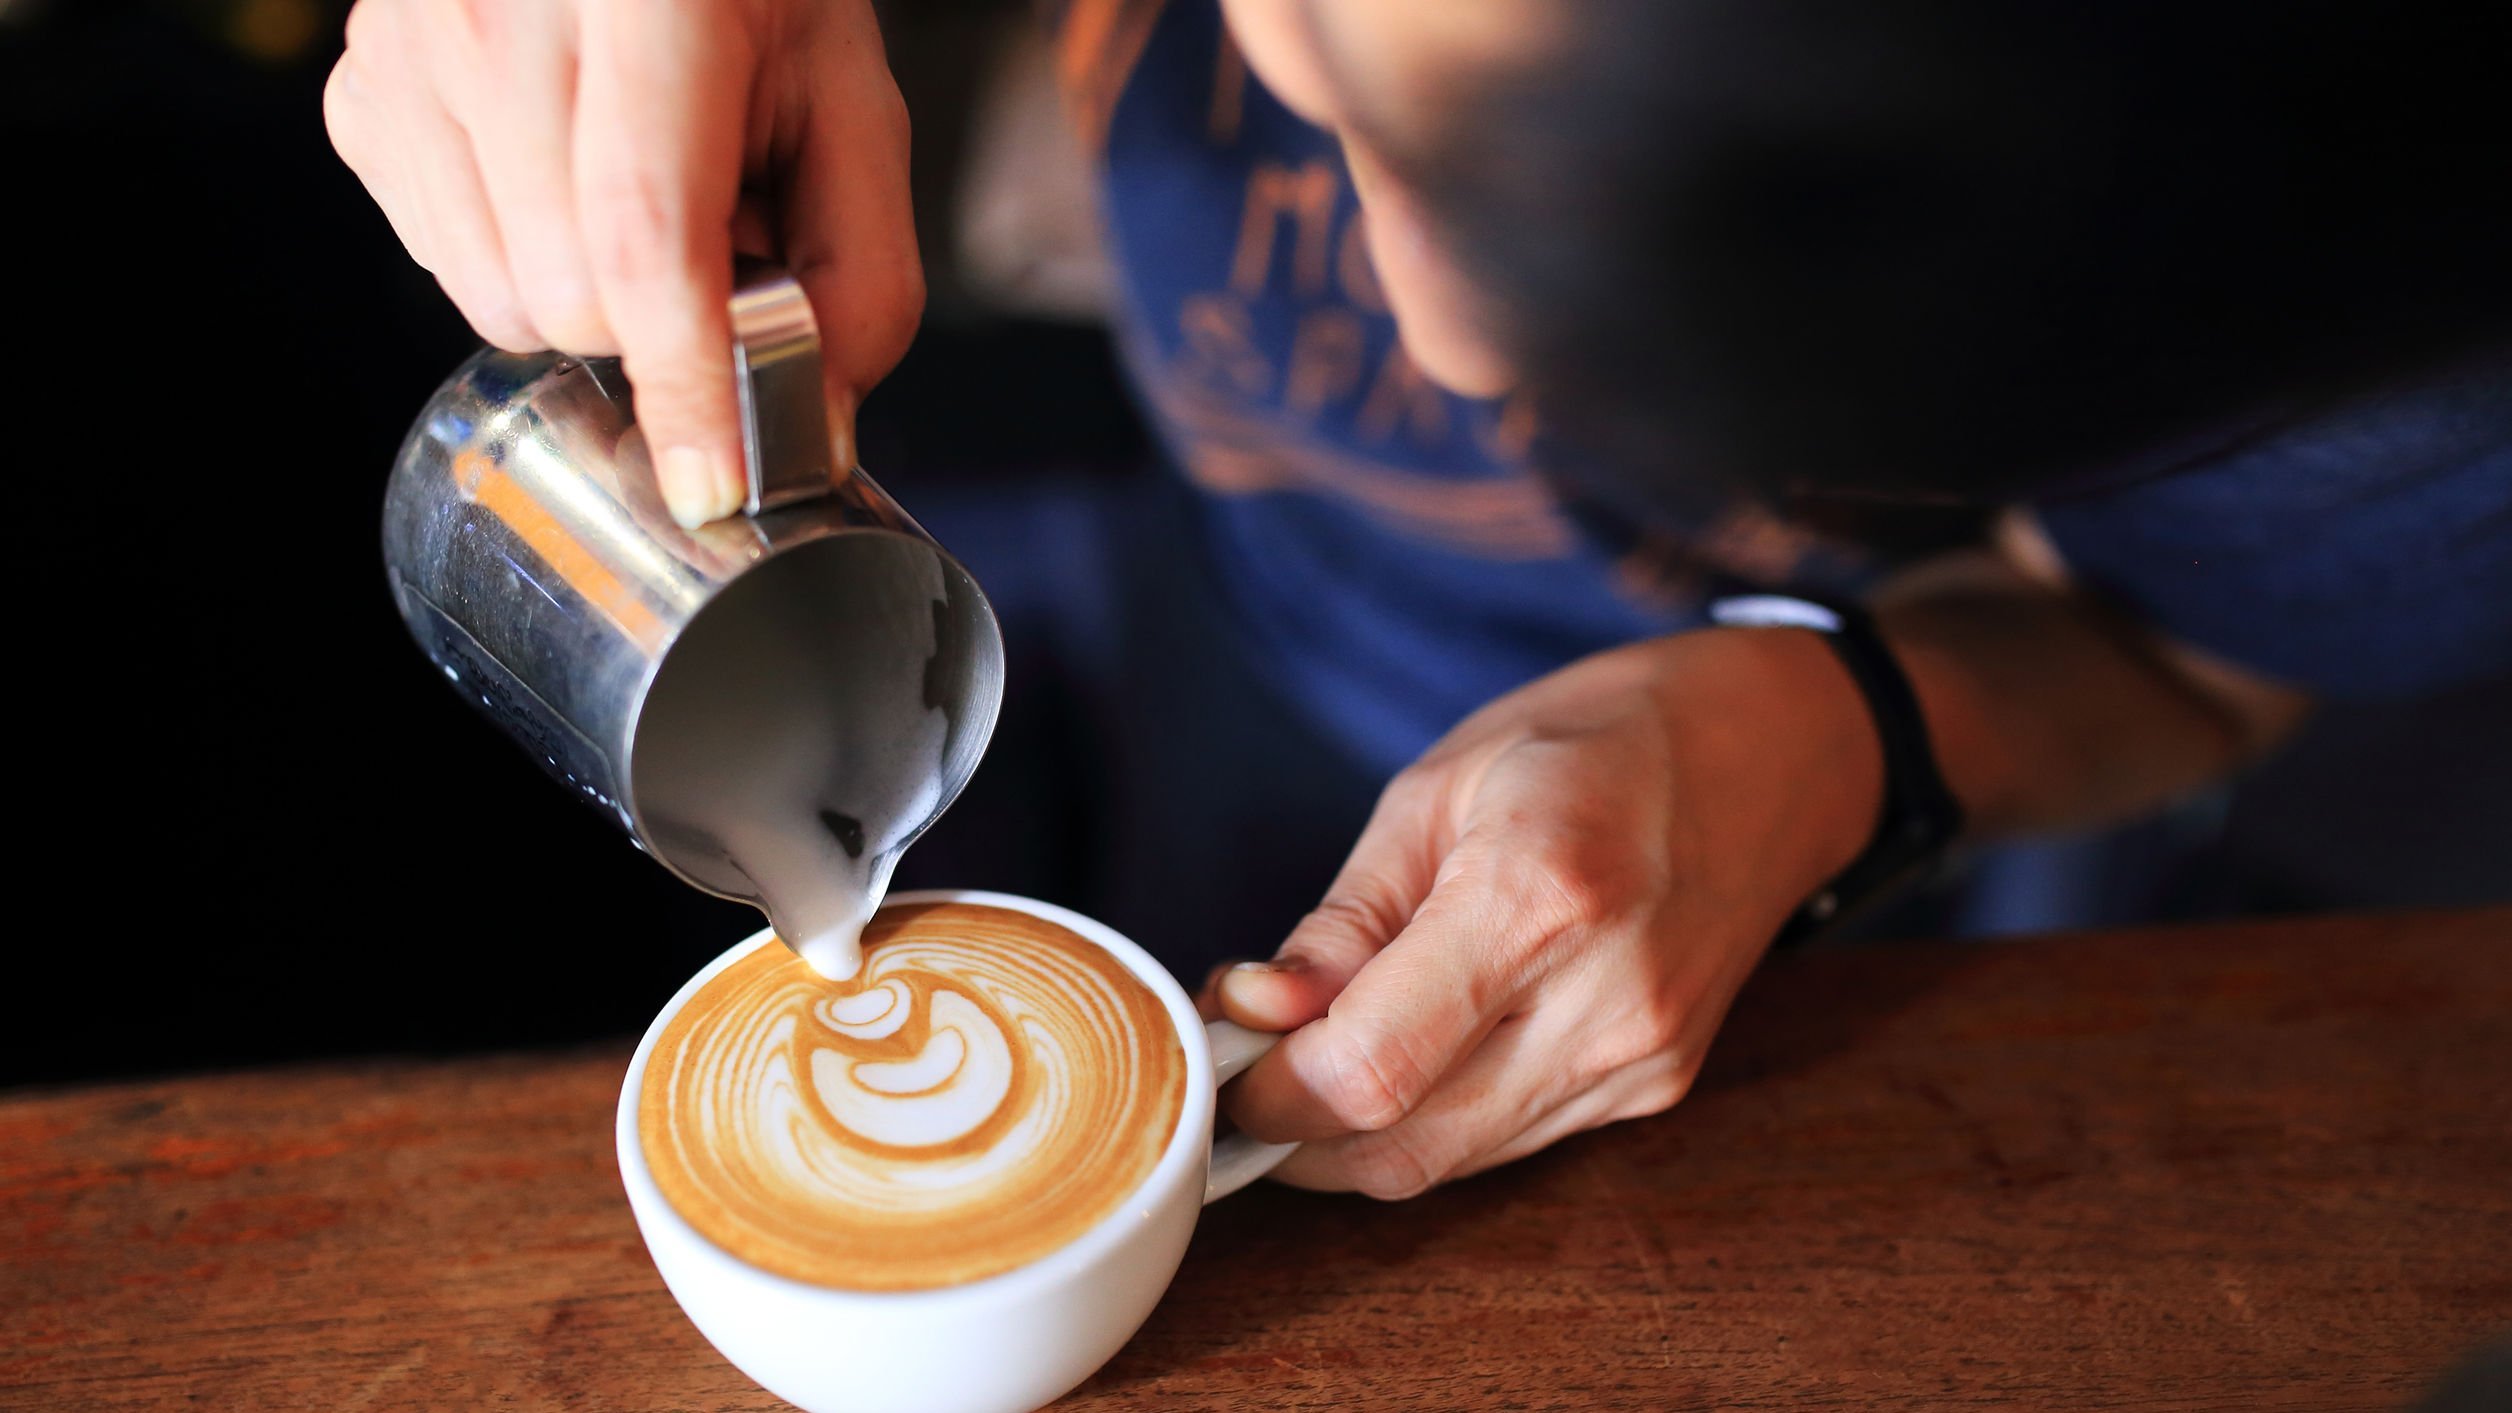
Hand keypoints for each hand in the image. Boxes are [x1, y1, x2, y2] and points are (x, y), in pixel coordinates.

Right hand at [325, 0, 921, 526]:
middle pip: (568, 296)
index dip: (684, 380)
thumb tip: (816, 428)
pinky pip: (439, 265)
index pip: (645, 235)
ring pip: (496, 303)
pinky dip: (514, 257)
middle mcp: (503, 12)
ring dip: (582, 295)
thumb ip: (862, 273)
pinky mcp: (359, 91)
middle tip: (708, 238)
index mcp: (650, 0)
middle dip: (655, 321)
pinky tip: (557, 175)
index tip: (710, 483)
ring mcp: (410, 51)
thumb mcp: (847, 104)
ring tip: (631, 192)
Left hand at [1210, 628, 1882, 1196]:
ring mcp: (1642, 1058)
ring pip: (1449, 1164)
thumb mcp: (1438, 786)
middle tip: (1250, 1066)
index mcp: (1539, 895)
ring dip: (1359, 1134)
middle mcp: (1606, 1000)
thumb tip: (1253, 1013)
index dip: (1270, 1090)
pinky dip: (1435, 1117)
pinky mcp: (1658, 1087)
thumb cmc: (1596, 739)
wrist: (1776, 750)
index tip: (1225, 1053)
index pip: (1369, 1071)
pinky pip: (1508, 1141)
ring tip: (1322, 1049)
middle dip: (1297, 1132)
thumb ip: (1344, 920)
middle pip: (1402, 1148)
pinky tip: (1414, 1048)